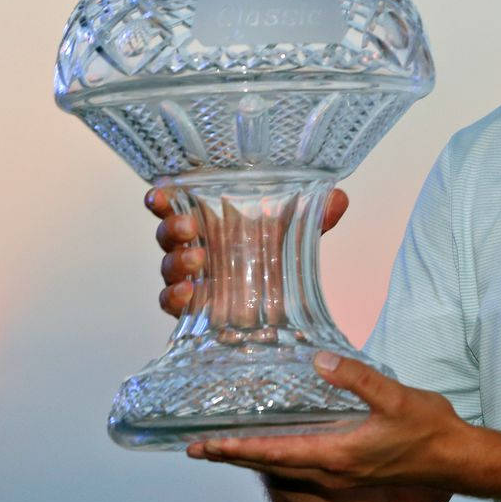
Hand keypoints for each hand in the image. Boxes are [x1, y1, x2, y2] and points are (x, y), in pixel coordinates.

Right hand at [147, 186, 349, 316]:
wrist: (277, 305)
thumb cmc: (272, 255)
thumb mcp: (293, 234)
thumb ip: (314, 217)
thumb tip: (339, 198)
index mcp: (209, 222)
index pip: (177, 204)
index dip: (163, 197)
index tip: (161, 192)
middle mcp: (193, 246)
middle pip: (167, 234)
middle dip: (172, 228)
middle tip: (189, 227)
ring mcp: (190, 278)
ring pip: (168, 267)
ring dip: (177, 261)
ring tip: (198, 260)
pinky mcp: (192, 309)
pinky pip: (171, 302)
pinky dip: (175, 297)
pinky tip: (190, 294)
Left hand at [186, 352, 467, 491]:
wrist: (455, 458)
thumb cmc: (427, 429)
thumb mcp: (394, 397)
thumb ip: (357, 378)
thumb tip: (320, 360)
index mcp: (336, 455)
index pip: (274, 453)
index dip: (238, 449)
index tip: (206, 446)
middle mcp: (332, 471)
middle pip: (271, 466)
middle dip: (234, 457)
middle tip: (199, 449)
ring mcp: (341, 474)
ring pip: (286, 468)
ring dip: (255, 458)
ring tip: (228, 449)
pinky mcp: (351, 470)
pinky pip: (304, 466)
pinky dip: (280, 457)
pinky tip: (278, 445)